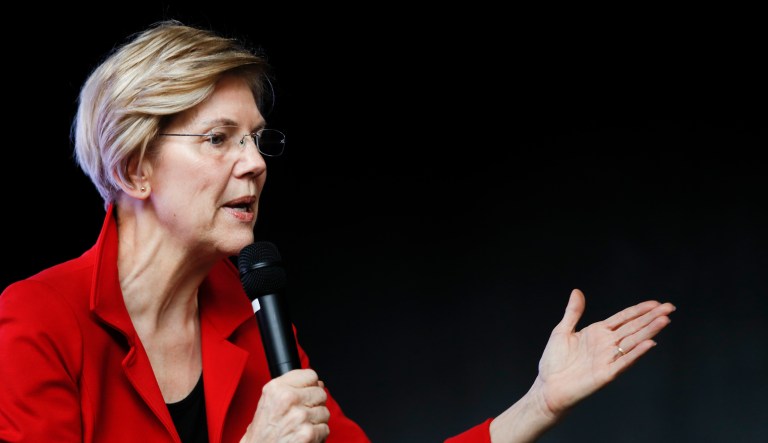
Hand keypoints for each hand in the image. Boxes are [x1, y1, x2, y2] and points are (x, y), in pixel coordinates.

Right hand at [240, 369, 329, 442]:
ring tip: (300, 427)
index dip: (310, 387)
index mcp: (277, 388)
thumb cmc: (262, 432)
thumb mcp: (268, 401)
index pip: (311, 376)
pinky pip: (324, 429)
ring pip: (324, 412)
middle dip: (315, 405)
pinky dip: (317, 436)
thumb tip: (317, 383)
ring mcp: (299, 416)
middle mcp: (288, 399)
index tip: (305, 395)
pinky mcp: (307, 433)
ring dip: (316, 421)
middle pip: (320, 393)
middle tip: (301, 416)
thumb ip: (291, 388)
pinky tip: (303, 437)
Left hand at [534, 288, 674, 417]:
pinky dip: (637, 353)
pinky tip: (650, 343)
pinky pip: (624, 362)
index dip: (639, 310)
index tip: (656, 303)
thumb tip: (577, 292)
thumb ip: (573, 312)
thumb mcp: (562, 331)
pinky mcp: (606, 374)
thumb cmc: (554, 362)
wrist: (548, 387)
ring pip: (633, 342)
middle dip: (651, 317)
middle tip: (670, 307)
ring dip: (649, 331)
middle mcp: (607, 344)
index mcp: (598, 333)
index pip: (624, 318)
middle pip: (633, 328)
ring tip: (664, 320)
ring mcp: (608, 359)